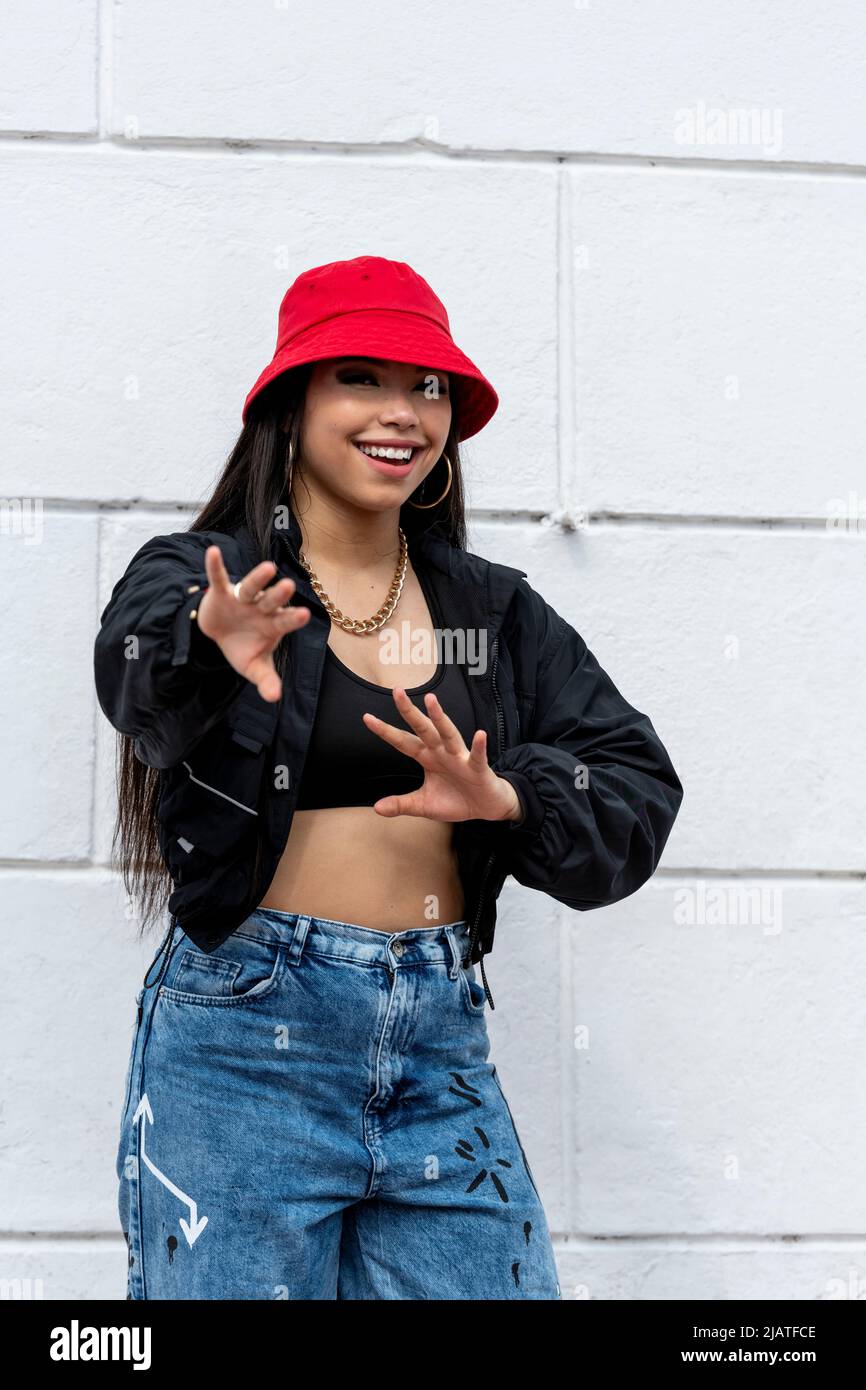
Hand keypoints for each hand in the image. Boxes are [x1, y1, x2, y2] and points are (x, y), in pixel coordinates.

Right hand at [194, 545, 310, 702]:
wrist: (220, 634)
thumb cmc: (243, 647)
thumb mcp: (253, 666)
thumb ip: (266, 679)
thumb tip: (274, 698)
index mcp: (273, 625)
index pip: (285, 621)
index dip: (293, 618)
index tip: (305, 614)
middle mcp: (262, 608)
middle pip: (272, 600)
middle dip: (279, 594)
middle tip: (289, 586)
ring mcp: (243, 598)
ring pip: (252, 586)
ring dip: (258, 578)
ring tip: (268, 568)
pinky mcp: (222, 592)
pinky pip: (219, 577)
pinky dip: (215, 566)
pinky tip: (213, 552)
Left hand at [362, 688, 523, 821]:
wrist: (485, 807)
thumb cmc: (455, 800)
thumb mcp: (423, 805)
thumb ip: (401, 804)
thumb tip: (376, 808)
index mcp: (427, 758)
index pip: (403, 741)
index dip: (385, 731)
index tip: (367, 717)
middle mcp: (441, 752)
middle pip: (423, 729)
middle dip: (409, 711)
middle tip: (397, 692)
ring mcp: (460, 758)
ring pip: (448, 734)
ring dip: (440, 718)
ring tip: (431, 701)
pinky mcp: (478, 769)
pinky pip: (478, 756)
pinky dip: (480, 746)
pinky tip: (480, 735)